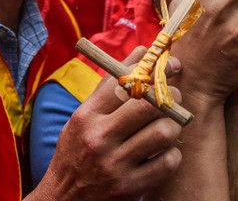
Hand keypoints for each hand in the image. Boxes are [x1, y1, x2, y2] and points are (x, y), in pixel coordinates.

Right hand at [32, 46, 182, 200]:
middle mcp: (99, 139)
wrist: (64, 200)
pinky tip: (162, 153)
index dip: (156, 71)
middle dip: (170, 97)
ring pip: (164, 132)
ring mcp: (115, 165)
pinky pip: (168, 162)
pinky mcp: (130, 188)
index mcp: (86, 116)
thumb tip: (143, 50)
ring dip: (172, 127)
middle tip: (174, 98)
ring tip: (167, 127)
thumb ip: (111, 84)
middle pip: (149, 105)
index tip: (171, 66)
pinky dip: (172, 154)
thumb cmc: (77, 151)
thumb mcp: (84, 116)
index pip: (126, 82)